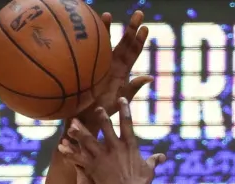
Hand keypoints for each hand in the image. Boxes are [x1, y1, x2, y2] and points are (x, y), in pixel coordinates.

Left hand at [59, 98, 165, 183]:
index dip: (124, 110)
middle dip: (100, 116)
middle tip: (96, 108)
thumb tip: (162, 156)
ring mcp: (104, 157)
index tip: (121, 99)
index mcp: (130, 147)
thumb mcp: (149, 171)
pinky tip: (62, 148)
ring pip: (88, 140)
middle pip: (106, 127)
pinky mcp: (94, 167)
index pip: (127, 124)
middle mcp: (116, 148)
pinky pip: (79, 157)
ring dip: (79, 131)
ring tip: (72, 124)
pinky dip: (70, 152)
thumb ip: (154, 161)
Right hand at [79, 10, 151, 126]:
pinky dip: (88, 38)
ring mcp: (99, 64)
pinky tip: (84, 27)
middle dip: (131, 27)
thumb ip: (133, 88)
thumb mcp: (121, 101)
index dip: (139, 41)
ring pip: (105, 42)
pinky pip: (88, 50)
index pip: (133, 53)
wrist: (84, 118)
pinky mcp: (86, 66)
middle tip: (139, 13)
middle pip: (124, 43)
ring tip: (106, 14)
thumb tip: (149, 77)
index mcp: (123, 73)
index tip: (145, 28)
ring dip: (106, 28)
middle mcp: (113, 65)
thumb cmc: (103, 112)